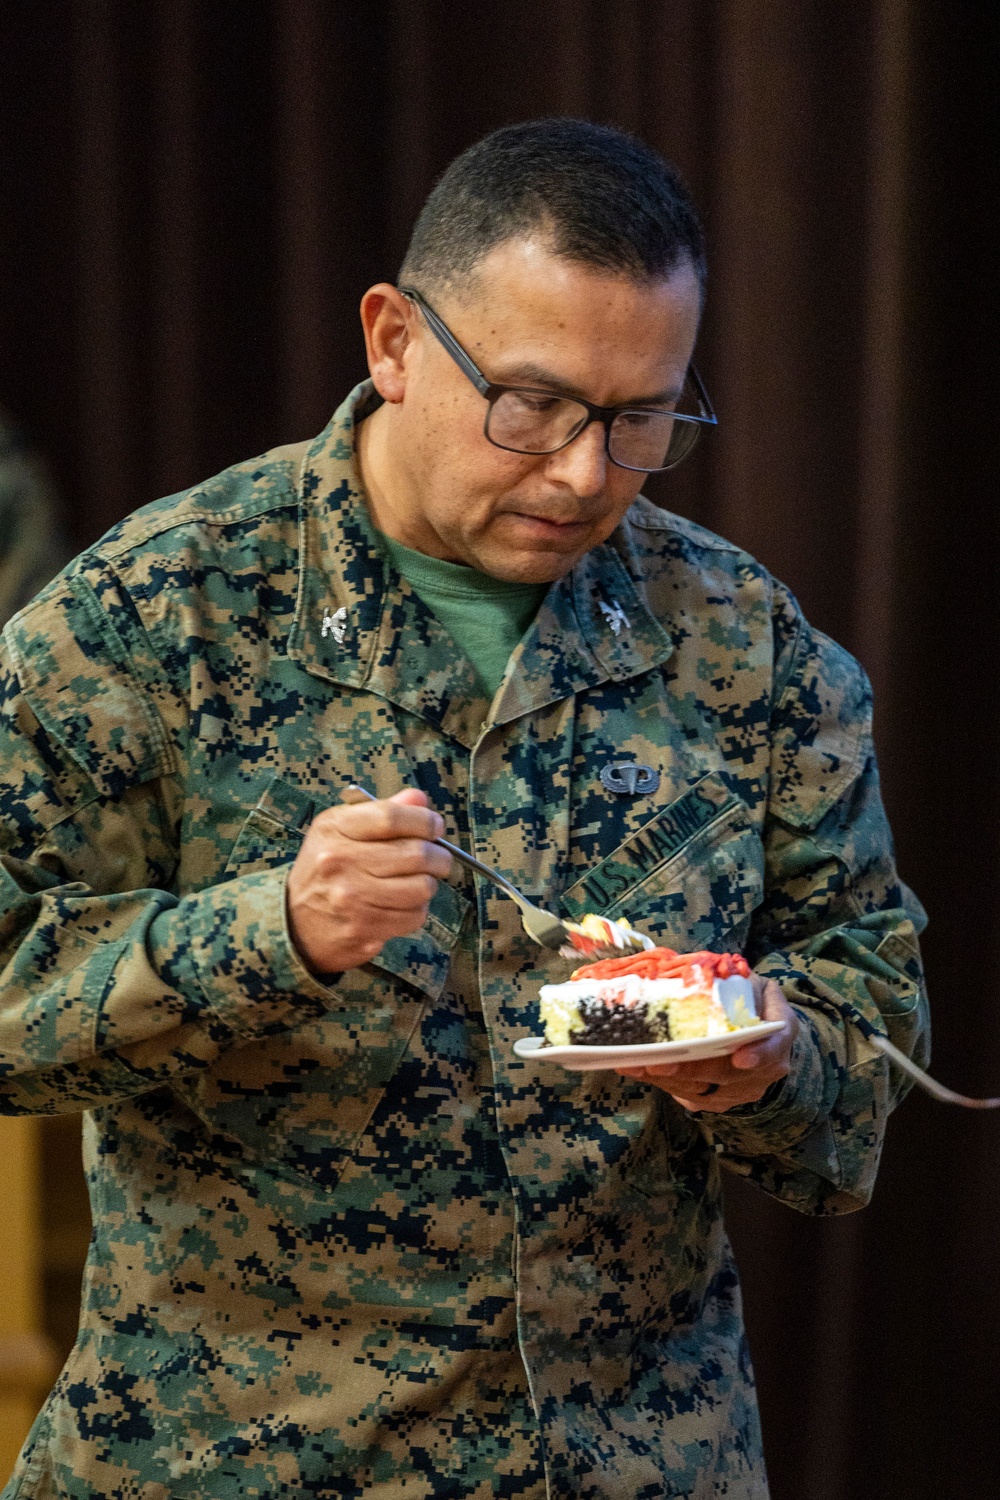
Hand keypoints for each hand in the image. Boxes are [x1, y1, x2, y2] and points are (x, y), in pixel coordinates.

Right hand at [286, 788, 451, 974]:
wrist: (294, 922)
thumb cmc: (325, 870)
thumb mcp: (340, 830)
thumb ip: (382, 811)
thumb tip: (420, 799)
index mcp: (334, 829)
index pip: (392, 817)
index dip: (424, 820)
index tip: (434, 826)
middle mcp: (339, 862)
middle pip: (415, 854)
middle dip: (439, 856)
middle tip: (439, 859)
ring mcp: (351, 899)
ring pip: (422, 888)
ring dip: (428, 885)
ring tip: (418, 882)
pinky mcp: (364, 929)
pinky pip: (414, 916)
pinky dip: (417, 910)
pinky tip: (403, 904)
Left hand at [614, 977, 797, 1112]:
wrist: (760, 1033)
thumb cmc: (750, 1000)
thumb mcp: (750, 982)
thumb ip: (733, 980)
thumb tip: (698, 971)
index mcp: (779, 1031)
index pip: (774, 1045)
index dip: (759, 1053)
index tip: (740, 1058)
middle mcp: (767, 1068)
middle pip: (729, 1074)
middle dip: (692, 1069)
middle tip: (661, 1063)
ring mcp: (744, 1089)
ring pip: (706, 1090)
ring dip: (669, 1079)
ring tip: (638, 1065)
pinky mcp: (721, 1101)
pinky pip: (691, 1097)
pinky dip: (664, 1085)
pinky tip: (639, 1071)